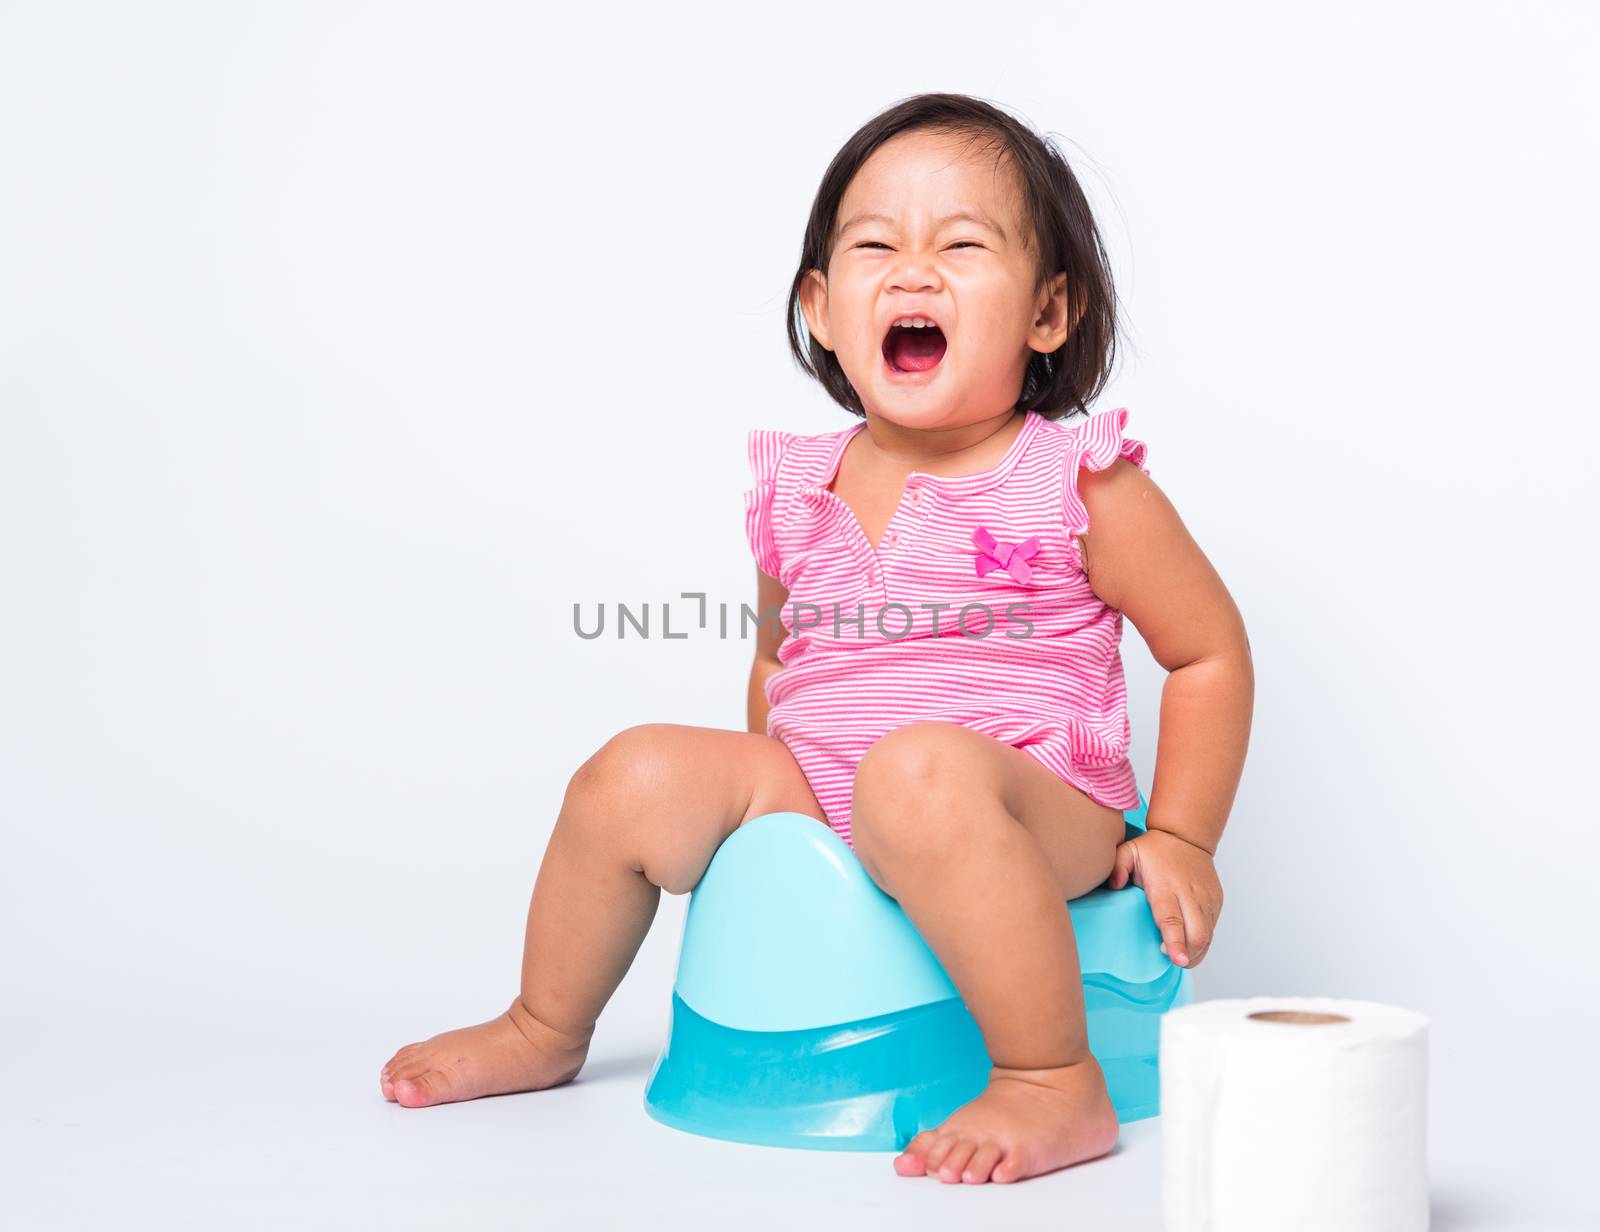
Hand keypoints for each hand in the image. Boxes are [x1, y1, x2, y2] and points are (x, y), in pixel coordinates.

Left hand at [1106, 828, 1222, 967]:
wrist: (1187, 836)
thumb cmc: (1155, 849)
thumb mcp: (1129, 850)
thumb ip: (1117, 867)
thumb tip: (1114, 885)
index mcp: (1167, 886)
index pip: (1173, 919)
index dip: (1175, 942)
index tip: (1176, 959)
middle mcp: (1191, 894)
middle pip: (1197, 934)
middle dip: (1187, 954)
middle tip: (1172, 959)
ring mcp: (1207, 899)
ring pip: (1207, 936)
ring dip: (1195, 952)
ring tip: (1180, 956)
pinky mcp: (1216, 901)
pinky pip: (1212, 929)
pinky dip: (1202, 942)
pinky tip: (1189, 944)